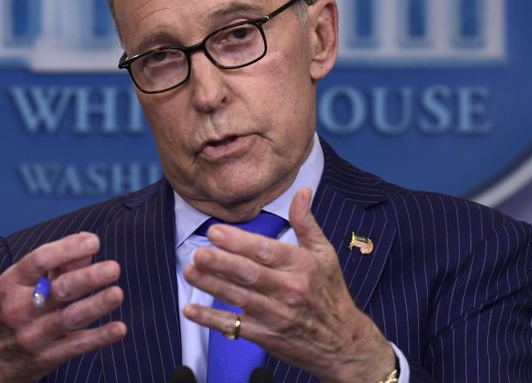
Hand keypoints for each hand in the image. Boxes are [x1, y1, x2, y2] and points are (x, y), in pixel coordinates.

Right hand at [0, 232, 126, 382]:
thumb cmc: (4, 313)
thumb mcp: (18, 286)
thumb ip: (55, 266)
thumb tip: (87, 247)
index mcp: (12, 284)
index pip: (40, 260)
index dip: (67, 248)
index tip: (93, 241)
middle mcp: (20, 308)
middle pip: (58, 289)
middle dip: (87, 278)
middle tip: (113, 268)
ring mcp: (33, 335)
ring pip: (69, 318)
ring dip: (96, 305)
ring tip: (116, 293)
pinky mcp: (45, 358)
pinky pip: (76, 346)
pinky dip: (99, 338)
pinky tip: (119, 328)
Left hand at [182, 189, 394, 382]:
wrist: (342, 342)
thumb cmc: (331, 292)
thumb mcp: (324, 253)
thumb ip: (306, 221)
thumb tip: (301, 190)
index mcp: (301, 266)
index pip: (266, 251)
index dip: (240, 242)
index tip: (215, 231)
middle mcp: (288, 290)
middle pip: (249, 275)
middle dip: (221, 263)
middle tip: (198, 252)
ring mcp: (276, 315)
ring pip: (238, 298)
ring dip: (211, 285)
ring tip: (189, 272)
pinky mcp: (265, 336)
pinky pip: (234, 327)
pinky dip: (211, 319)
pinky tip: (190, 310)